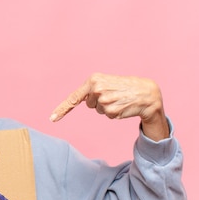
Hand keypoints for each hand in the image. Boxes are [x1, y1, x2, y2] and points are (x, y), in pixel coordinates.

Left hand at [49, 73, 169, 140]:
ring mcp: (103, 101)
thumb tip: (83, 101)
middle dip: (99, 102)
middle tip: (114, 95)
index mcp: (93, 80)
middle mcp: (96, 90)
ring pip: (98, 110)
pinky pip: (106, 116)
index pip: (74, 97)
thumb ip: (93, 89)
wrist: (146, 92)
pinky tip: (122, 105)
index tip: (52, 119)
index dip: (62, 109)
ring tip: (119, 99)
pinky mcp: (110, 111)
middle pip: (89, 104)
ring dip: (107, 107)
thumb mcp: (107, 82)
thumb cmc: (126, 87)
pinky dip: (114, 113)